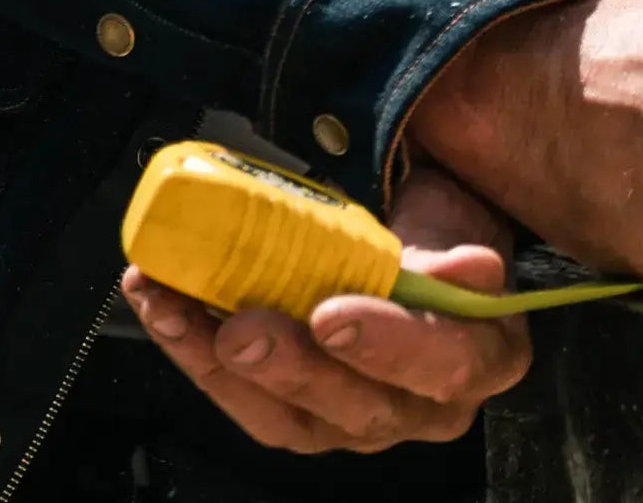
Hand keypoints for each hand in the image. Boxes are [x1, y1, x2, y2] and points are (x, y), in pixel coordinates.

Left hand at [119, 163, 528, 455]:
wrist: (415, 241)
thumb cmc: (441, 230)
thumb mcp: (458, 222)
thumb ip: (458, 250)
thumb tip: (474, 270)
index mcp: (481, 358)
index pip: (442, 364)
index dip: (387, 344)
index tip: (333, 313)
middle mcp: (423, 408)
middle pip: (359, 407)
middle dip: (291, 367)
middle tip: (240, 325)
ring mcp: (356, 420)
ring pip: (290, 418)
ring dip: (221, 365)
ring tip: (175, 310)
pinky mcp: (300, 419)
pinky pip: (245, 402)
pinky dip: (194, 353)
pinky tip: (162, 307)